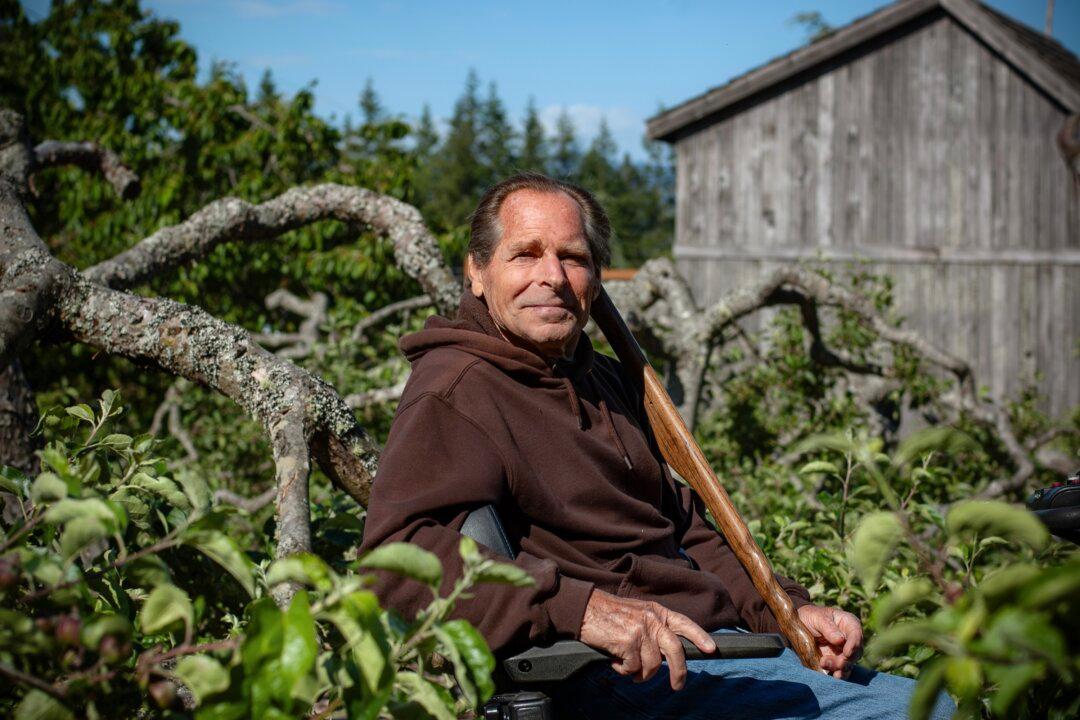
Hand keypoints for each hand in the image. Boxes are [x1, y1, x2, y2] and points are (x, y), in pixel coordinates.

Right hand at [578, 589, 714, 689]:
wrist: (584, 608)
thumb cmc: (608, 613)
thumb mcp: (637, 612)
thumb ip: (653, 626)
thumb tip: (664, 653)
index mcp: (656, 611)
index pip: (684, 623)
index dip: (699, 636)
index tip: (711, 649)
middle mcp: (652, 620)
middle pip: (675, 651)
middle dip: (679, 672)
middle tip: (677, 686)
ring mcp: (641, 631)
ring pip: (652, 666)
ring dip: (640, 673)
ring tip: (627, 667)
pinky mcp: (628, 643)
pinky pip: (633, 669)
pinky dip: (624, 671)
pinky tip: (616, 662)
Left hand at [797, 604, 862, 678]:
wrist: (798, 625)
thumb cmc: (810, 616)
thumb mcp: (817, 618)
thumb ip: (828, 628)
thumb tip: (840, 640)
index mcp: (848, 624)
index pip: (856, 634)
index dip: (854, 644)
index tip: (847, 653)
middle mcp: (849, 639)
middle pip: (855, 653)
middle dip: (845, 660)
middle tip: (830, 662)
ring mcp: (843, 652)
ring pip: (848, 664)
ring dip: (839, 669)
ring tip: (823, 665)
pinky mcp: (836, 662)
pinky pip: (840, 671)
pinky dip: (836, 674)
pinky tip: (828, 675)